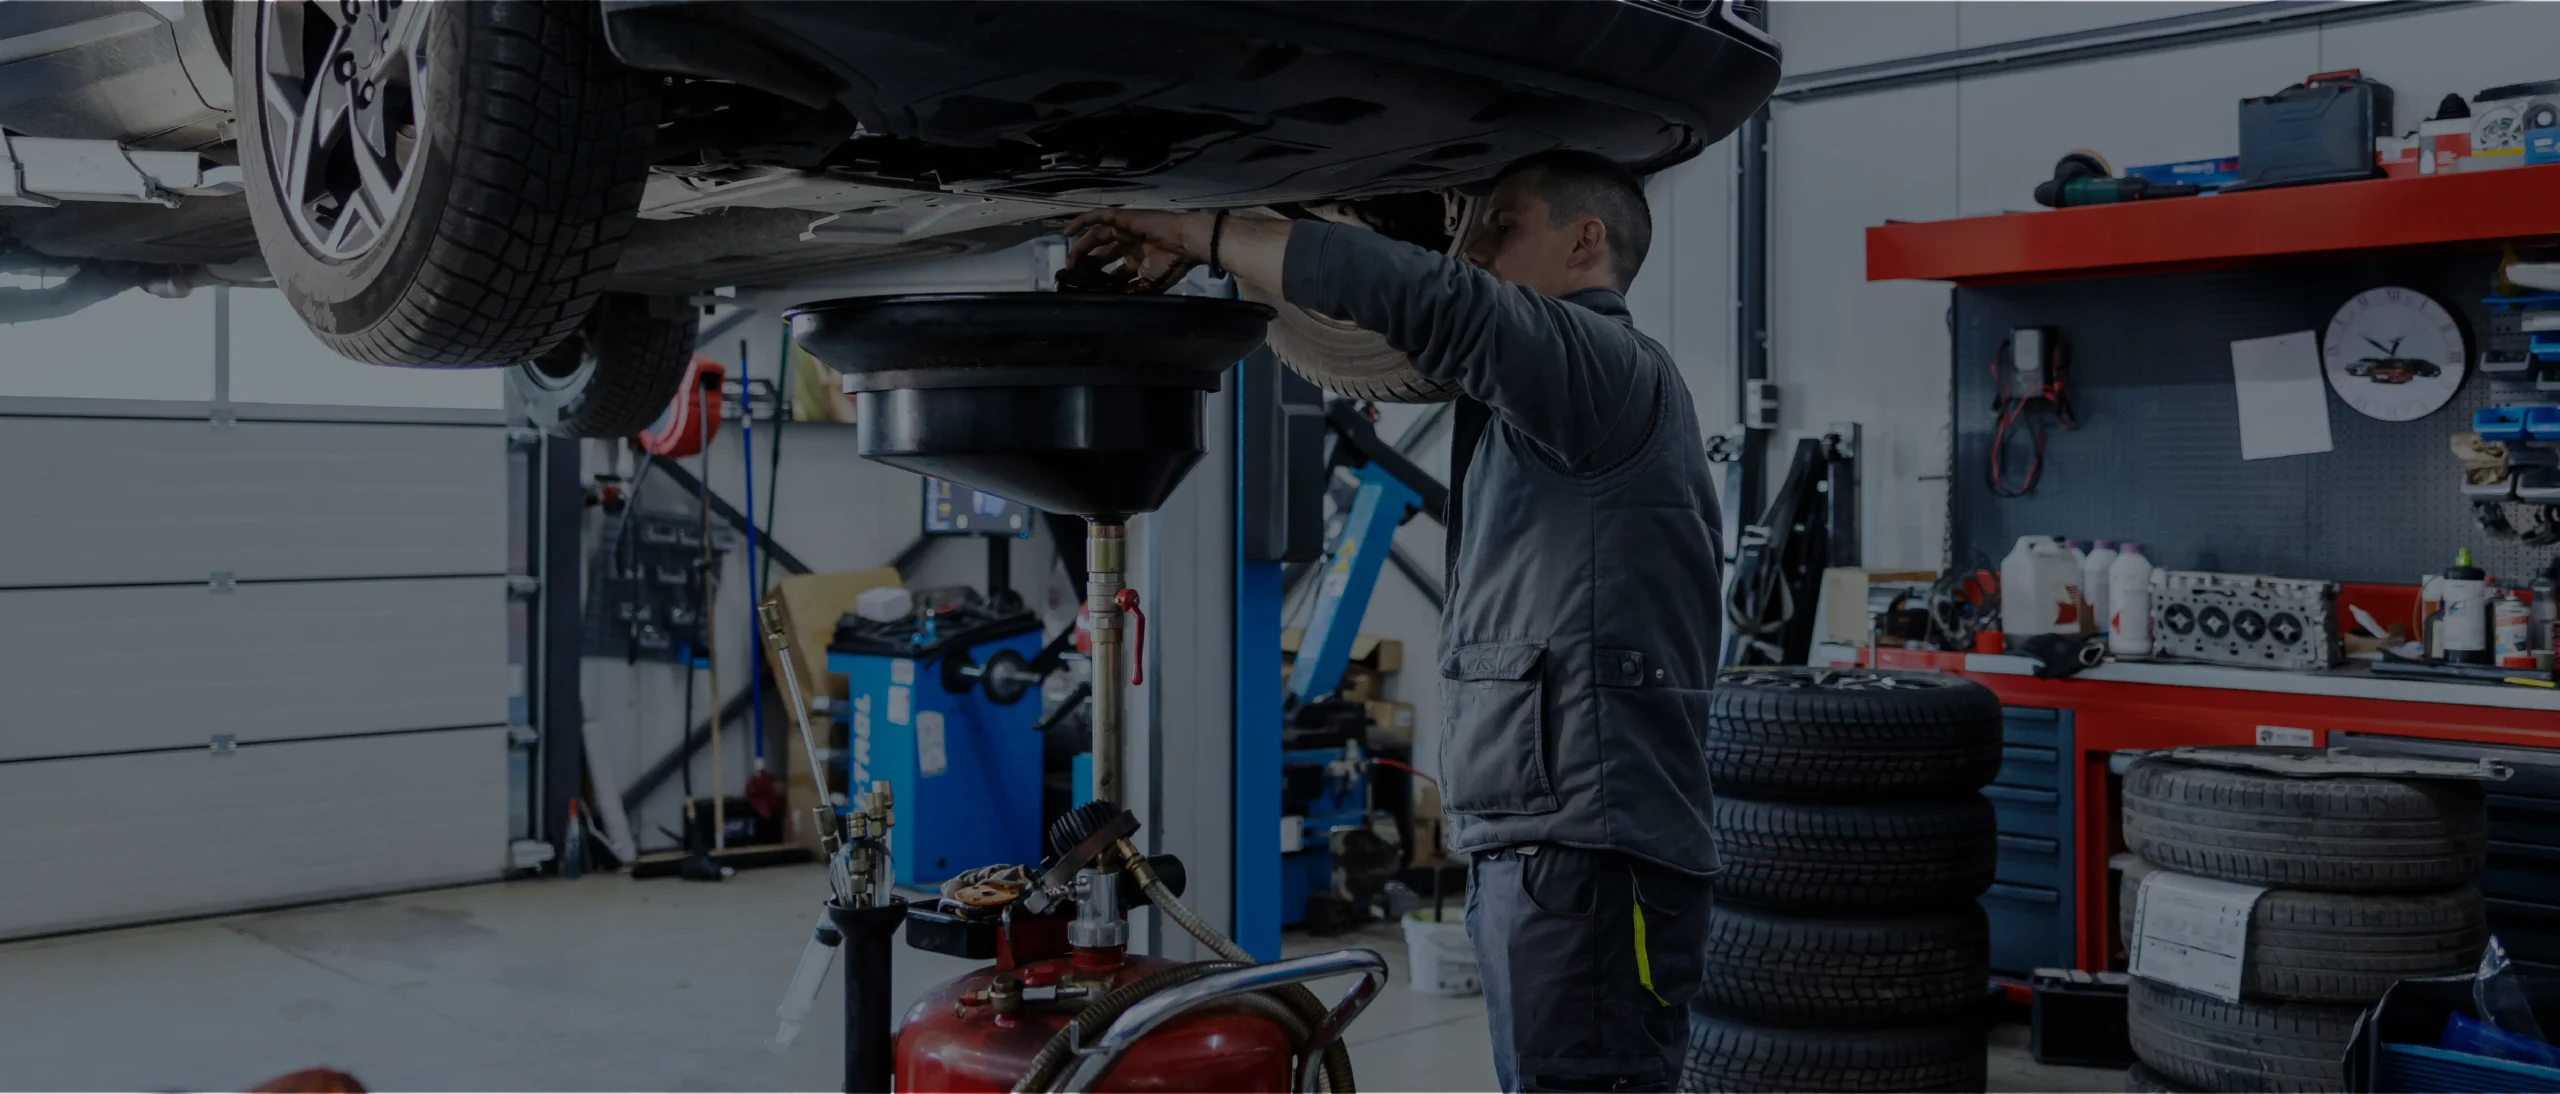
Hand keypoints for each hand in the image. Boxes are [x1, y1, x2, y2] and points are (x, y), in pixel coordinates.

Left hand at [1064, 210, 1211, 292]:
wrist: (1185, 243)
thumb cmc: (1172, 263)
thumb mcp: (1150, 284)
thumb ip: (1131, 290)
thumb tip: (1112, 300)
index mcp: (1136, 260)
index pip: (1113, 270)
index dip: (1100, 279)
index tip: (1086, 288)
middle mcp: (1128, 244)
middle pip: (1101, 253)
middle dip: (1086, 264)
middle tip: (1073, 274)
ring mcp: (1124, 230)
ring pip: (1095, 235)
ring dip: (1080, 247)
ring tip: (1069, 260)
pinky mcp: (1122, 218)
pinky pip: (1098, 216)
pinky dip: (1082, 221)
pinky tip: (1067, 231)